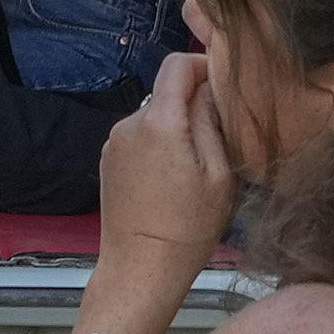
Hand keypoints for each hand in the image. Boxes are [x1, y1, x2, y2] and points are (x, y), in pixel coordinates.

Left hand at [91, 50, 236, 281]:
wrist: (140, 270)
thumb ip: (213, 121)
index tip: (225, 88)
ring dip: (177, 127)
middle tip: (219, 136)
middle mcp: (130, 123)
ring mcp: (114, 142)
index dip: (205, 66)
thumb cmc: (187, 229)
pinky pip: (141, 137)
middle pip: (167, 91)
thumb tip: (210, 89)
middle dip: (194, 104)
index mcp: (159, 121)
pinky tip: (172, 178)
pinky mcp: (109, 161)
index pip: (178, 64)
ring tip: (196, 166)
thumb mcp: (220, 174)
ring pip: (155, 115)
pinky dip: (159, 145)